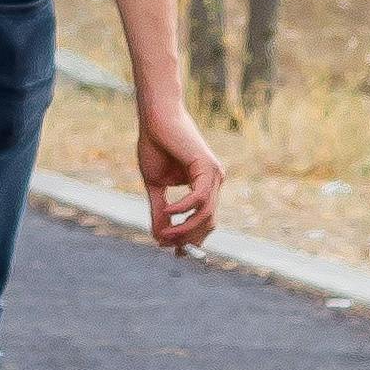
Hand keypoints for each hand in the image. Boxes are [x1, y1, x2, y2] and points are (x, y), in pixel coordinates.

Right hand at [135, 93, 222, 252]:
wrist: (155, 117)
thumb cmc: (155, 145)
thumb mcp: (156, 186)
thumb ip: (160, 211)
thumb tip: (159, 238)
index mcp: (205, 185)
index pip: (204, 220)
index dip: (191, 239)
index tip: (174, 251)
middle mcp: (214, 181)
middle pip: (207, 222)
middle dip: (188, 239)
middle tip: (167, 246)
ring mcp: (213, 174)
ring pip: (205, 214)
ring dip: (184, 229)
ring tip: (164, 234)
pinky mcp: (207, 167)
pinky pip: (199, 199)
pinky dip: (182, 209)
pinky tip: (167, 211)